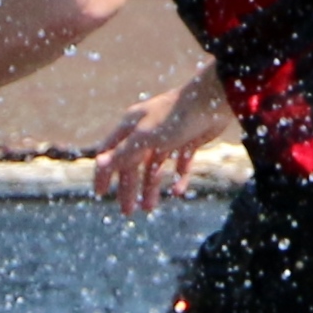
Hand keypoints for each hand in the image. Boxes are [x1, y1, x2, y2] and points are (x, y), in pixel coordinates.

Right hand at [92, 80, 215, 215]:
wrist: (213, 101)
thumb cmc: (175, 116)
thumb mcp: (145, 138)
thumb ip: (122, 153)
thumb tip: (98, 164)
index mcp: (131, 126)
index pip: (110, 151)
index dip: (104, 173)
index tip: (100, 194)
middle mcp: (146, 131)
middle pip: (132, 164)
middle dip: (128, 188)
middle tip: (127, 211)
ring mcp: (167, 136)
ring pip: (154, 167)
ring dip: (150, 187)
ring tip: (149, 208)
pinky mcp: (187, 140)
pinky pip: (179, 164)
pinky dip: (178, 178)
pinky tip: (177, 191)